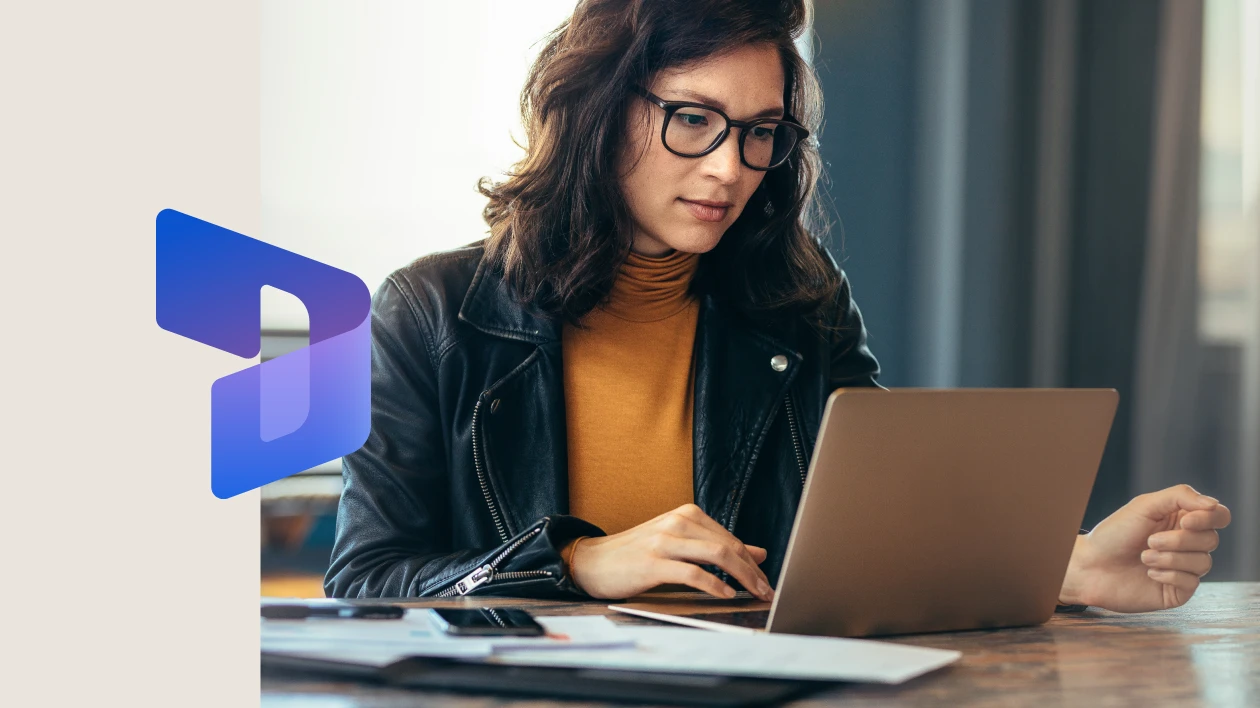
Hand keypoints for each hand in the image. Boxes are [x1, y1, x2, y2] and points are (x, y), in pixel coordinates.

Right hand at [565, 504, 773, 600]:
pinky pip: (692, 573)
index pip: (731, 538)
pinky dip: (714, 585)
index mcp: (686, 515)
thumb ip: (716, 546)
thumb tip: (758, 553)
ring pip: (717, 555)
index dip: (752, 562)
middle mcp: (678, 522)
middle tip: (766, 592)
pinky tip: (725, 594)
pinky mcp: (653, 562)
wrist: (592, 561)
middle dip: (753, 571)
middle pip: (728, 546)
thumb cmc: (637, 554)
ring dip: (742, 577)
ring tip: (753, 594)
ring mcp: (665, 540)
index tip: (766, 581)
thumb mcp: (679, 544)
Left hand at [1059, 484, 1230, 611]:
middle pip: (1211, 539)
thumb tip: (1214, 505)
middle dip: (1179, 540)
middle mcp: (1187, 544)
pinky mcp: (1178, 590)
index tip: (1186, 521)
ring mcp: (1184, 568)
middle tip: (1150, 541)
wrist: (1091, 566)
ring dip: (1170, 558)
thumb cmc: (1114, 533)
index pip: (1218, 516)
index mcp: (1181, 520)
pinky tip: (1149, 573)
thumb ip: (1180, 497)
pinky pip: (1192, 582)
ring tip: (1144, 556)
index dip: (1210, 518)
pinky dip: (1169, 575)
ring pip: (1204, 562)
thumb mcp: (1145, 506)